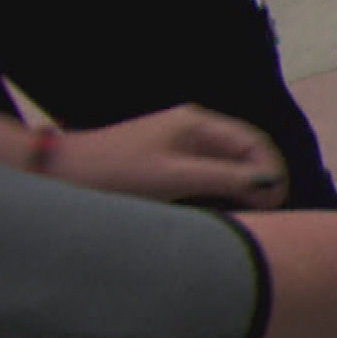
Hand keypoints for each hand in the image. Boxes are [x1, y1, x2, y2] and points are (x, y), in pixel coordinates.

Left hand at [56, 105, 288, 207]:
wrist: (61, 173)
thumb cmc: (116, 173)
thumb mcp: (175, 177)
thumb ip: (227, 179)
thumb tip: (272, 184)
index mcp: (197, 123)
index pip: (254, 142)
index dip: (271, 172)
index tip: (275, 203)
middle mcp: (192, 128)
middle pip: (244, 151)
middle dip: (259, 180)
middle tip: (265, 213)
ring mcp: (178, 143)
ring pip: (227, 164)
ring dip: (241, 187)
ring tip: (246, 213)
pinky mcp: (166, 161)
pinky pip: (207, 172)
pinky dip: (220, 189)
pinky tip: (218, 209)